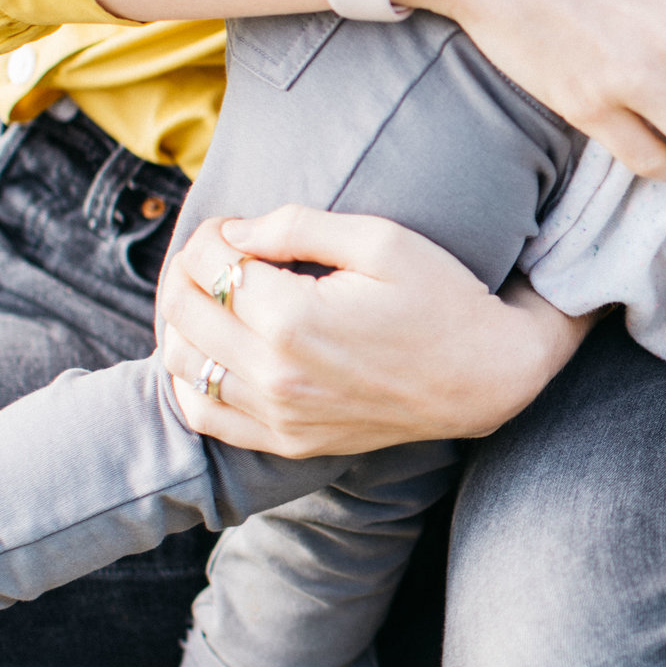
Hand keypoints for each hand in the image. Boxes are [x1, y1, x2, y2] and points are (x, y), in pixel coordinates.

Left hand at [156, 207, 592, 455]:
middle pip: (182, 309)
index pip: (209, 263)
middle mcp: (275, 374)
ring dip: (184, 320)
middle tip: (222, 254)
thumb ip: (297, 225)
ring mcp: (278, 415)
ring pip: (181, 362)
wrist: (484, 377)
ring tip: (215, 297)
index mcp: (294, 318)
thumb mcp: (381, 239)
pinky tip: (216, 350)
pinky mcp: (286, 441)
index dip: (212, 233)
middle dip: (189, 268)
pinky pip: (204, 413)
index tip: (238, 227)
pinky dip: (192, 377)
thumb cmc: (440, 297)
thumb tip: (234, 232)